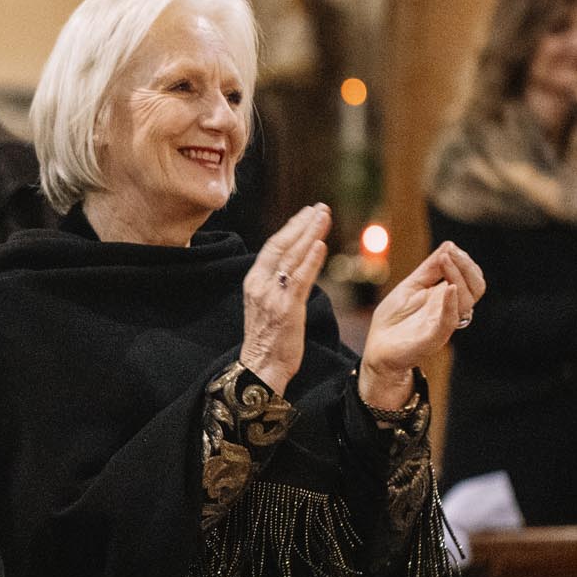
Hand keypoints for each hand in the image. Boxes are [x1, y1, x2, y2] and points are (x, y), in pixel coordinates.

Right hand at [239, 204, 329, 394]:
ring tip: (323, 216)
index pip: (272, 247)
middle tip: (319, 207)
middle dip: (302, 224)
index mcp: (253, 282)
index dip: (290, 228)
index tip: (305, 214)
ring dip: (310, 234)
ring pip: (293, 257)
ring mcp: (272, 296)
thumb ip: (277, 284)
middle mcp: (260, 285)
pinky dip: (310, 259)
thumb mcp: (266, 305)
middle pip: (282, 245)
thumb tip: (294, 266)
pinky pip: (300, 279)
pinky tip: (320, 244)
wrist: (260, 368)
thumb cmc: (267, 340)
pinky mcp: (287, 308)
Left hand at [358, 242, 483, 408]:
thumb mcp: (411, 285)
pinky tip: (448, 288)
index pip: (471, 278)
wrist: (377, 349)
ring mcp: (442, 324)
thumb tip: (449, 245)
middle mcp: (450, 310)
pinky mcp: (432, 338)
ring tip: (444, 260)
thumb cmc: (394, 320)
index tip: (450, 248)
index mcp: (447, 298)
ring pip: (467, 301)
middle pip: (476, 288)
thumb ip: (429, 268)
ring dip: (457, 276)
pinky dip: (451, 304)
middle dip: (467, 266)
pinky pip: (449, 321)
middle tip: (451, 252)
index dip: (465, 262)